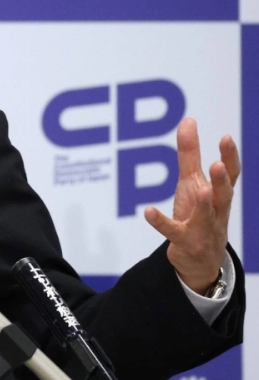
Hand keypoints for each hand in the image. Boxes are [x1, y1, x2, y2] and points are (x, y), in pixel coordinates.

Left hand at [144, 118, 239, 294]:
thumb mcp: (192, 183)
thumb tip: (187, 120)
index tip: (226, 138)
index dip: (230, 157)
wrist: (200, 260)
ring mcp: (202, 227)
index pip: (230, 175)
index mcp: (219, 195)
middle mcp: (215, 210)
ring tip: (202, 189)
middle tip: (218, 164)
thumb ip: (190, 154)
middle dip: (222, 180)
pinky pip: (172, 231)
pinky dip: (161, 221)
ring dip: (205, 203)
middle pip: (224, 195)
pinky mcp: (184, 241)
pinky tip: (148, 211)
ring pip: (206, 215)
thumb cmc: (198, 214)